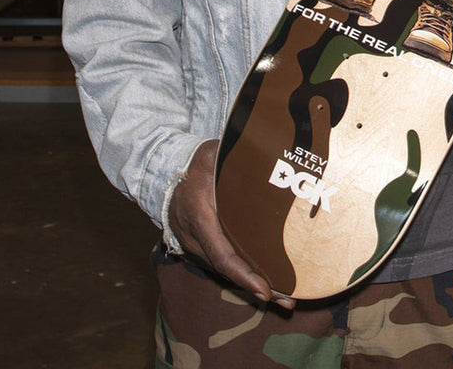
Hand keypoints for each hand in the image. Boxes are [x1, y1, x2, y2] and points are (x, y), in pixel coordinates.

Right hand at [168, 139, 295, 309]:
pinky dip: (243, 275)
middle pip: (227, 269)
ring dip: (252, 284)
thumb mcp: (212, 154)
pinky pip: (223, 263)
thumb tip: (267, 151)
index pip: (222, 253)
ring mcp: (196, 246)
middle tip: (287, 302)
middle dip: (256, 287)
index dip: (243, 274)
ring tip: (285, 299)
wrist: (165, 173)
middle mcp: (195, 238)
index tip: (264, 290)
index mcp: (199, 216)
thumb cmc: (195, 163)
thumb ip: (233, 157)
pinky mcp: (201, 247)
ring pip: (225, 270)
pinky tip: (267, 282)